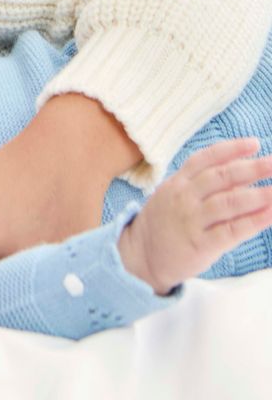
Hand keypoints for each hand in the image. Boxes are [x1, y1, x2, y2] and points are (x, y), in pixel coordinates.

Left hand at [0, 94, 138, 260]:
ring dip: (19, 267)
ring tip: (27, 229)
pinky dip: (48, 266)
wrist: (67, 148)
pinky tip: (48, 233)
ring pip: (22, 280)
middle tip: (5, 229)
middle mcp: (14, 259)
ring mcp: (46, 263)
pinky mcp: (72, 260)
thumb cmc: (17, 163)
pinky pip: (53, 276)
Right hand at [119, 139, 271, 293]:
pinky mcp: (200, 245)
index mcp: (179, 181)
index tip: (255, 143)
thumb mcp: (174, 194)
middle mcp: (185, 196)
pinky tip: (269, 215)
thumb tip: (242, 174)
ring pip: (228, 203)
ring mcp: (191, 220)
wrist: (141, 255)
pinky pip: (230, 231)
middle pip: (222, 177)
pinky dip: (252, 222)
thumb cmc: (164, 222)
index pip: (207, 158)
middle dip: (251, 168)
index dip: (232, 149)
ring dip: (257, 195)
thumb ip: (202, 184)